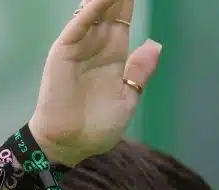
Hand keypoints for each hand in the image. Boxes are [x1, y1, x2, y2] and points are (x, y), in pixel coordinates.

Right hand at [27, 0, 160, 166]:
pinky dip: (90, 9)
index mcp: (113, 56)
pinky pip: (78, 25)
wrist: (69, 146)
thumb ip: (139, 72)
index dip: (129, 2)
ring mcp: (79, 48)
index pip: (122, 19)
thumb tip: (154, 44)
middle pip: (110, 9)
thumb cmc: (95, 129)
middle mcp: (96, 46)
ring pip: (94, 11)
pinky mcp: (63, 53)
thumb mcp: (127, 99)